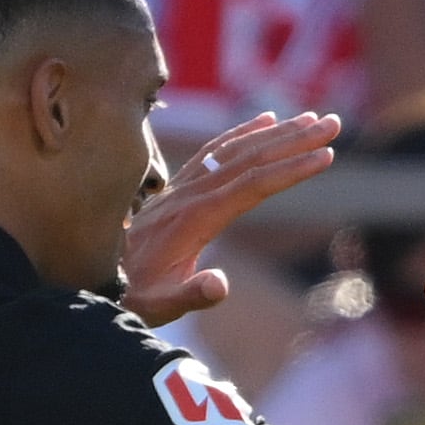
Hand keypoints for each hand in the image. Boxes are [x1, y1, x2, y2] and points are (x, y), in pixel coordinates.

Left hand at [124, 109, 343, 320]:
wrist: (90, 275)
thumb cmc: (133, 295)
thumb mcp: (161, 306)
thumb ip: (191, 296)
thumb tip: (221, 286)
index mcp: (197, 218)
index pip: (253, 184)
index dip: (291, 169)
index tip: (325, 155)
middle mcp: (191, 193)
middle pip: (251, 157)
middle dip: (295, 139)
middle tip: (334, 123)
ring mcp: (184, 187)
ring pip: (236, 149)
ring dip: (277, 132)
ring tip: (312, 118)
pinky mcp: (178, 187)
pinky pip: (216, 150)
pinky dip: (243, 133)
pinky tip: (264, 122)